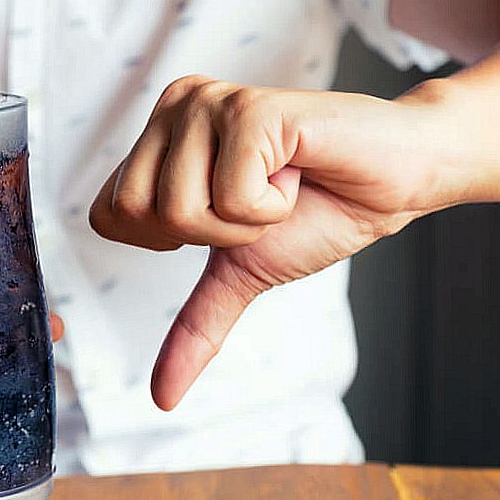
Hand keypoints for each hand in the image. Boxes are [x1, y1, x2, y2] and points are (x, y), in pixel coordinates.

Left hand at [90, 75, 444, 410]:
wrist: (391, 186)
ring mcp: (210, 102)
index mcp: (157, 137)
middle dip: (210, 233)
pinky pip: (232, 198)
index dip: (168, 238)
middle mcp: (175, 105)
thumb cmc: (316, 215)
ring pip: (181, 209)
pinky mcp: (250, 108)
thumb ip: (194, 326)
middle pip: (137, 214)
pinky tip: (297, 173)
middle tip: (256, 202)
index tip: (224, 212)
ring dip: (246, 222)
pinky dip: (274, 207)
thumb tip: (161, 397)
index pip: (107, 215)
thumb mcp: (240, 274)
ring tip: (280, 187)